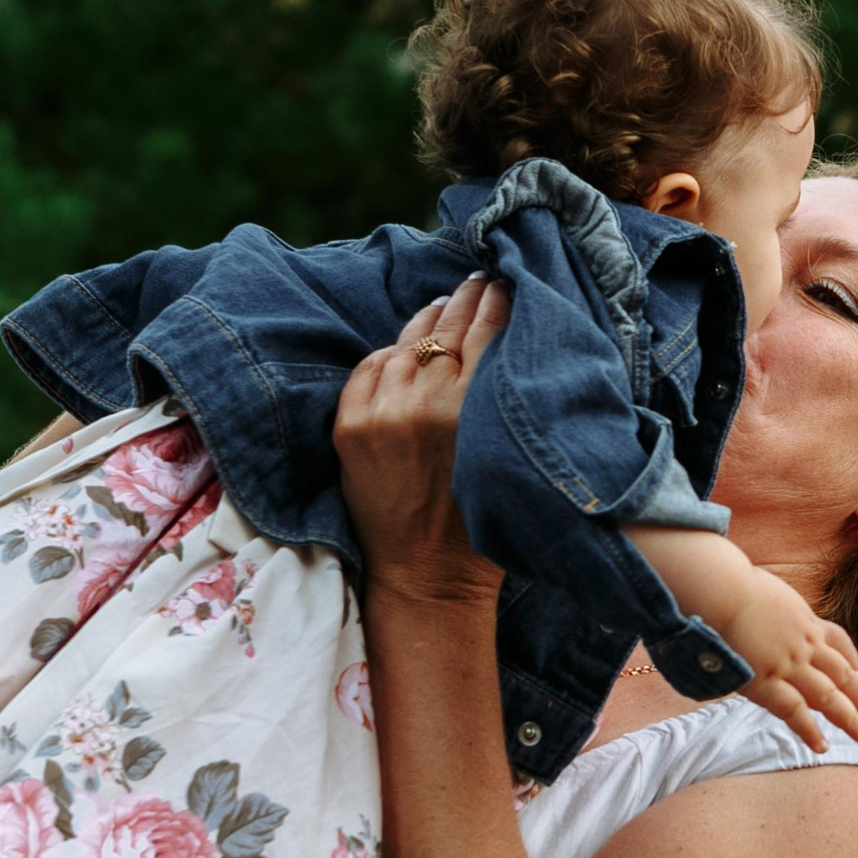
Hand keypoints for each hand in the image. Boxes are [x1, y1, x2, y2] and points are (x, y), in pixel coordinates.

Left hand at [333, 277, 510, 604]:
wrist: (426, 579)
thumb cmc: (482, 525)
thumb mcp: (507, 454)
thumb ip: (503, 397)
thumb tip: (506, 338)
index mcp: (473, 411)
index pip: (486, 332)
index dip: (497, 300)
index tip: (504, 280)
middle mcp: (425, 404)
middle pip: (447, 328)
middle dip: (467, 299)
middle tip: (480, 278)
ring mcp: (382, 413)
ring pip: (407, 343)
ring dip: (428, 322)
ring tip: (443, 307)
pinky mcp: (350, 426)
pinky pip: (370, 367)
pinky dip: (388, 356)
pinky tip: (404, 349)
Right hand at [720, 566, 857, 752]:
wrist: (720, 589)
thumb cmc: (733, 584)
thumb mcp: (769, 592)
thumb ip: (776, 611)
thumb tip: (764, 613)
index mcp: (806, 621)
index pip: (839, 642)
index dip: (853, 660)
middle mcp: (805, 645)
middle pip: (844, 675)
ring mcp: (788, 664)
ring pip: (829, 696)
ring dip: (851, 719)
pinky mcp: (766, 681)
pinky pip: (794, 711)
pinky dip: (810, 730)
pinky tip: (821, 746)